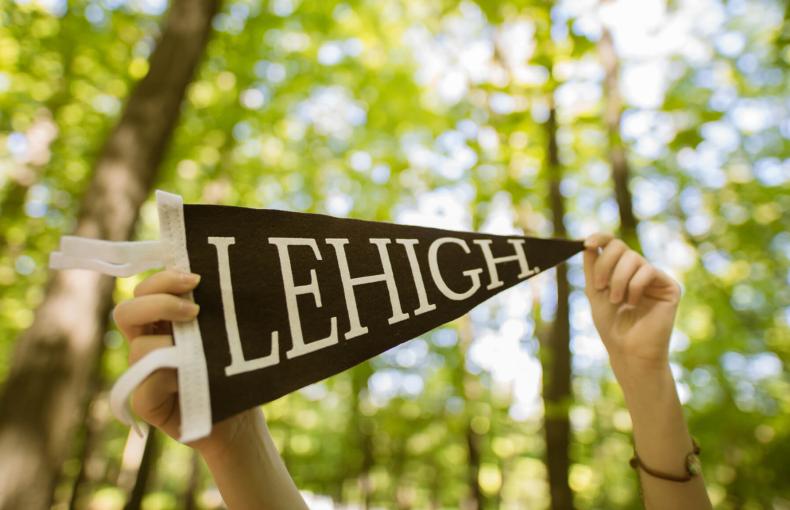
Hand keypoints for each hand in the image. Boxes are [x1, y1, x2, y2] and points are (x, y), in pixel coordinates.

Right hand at [112, 269, 259, 460]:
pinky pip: (146, 385)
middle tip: (196, 311)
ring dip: (173, 344)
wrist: (242, 418)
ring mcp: (143, 373)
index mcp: (162, 322)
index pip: (145, 291)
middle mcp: (148, 343)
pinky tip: (197, 382)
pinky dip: (170, 379)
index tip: (197, 280)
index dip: (164, 280)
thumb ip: (212, 309)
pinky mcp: (146, 402)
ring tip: (205, 351)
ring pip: (139, 347)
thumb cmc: (236, 371)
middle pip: (127, 311)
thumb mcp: (225, 334)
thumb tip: (211, 279)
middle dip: (160, 302)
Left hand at [582, 233, 680, 375]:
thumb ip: (592, 268)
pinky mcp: (669, 286)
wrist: (628, 350)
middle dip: (605, 264)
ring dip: (618, 280)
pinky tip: (633, 302)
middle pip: (620, 247)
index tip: (587, 243)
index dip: (600, 238)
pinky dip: (634, 286)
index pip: (612, 244)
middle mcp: (638, 270)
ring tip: (617, 301)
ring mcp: (654, 278)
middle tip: (600, 286)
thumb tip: (588, 244)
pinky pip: (648, 271)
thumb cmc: (611, 325)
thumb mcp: (595, 292)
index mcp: (621, 270)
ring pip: (633, 258)